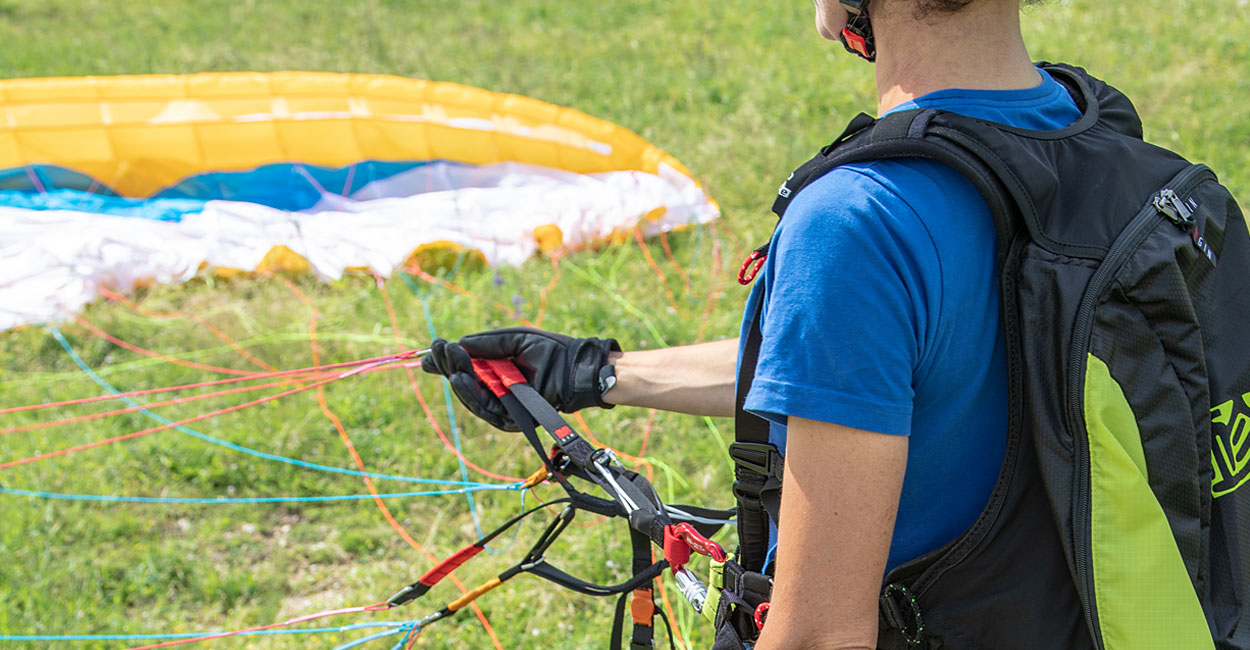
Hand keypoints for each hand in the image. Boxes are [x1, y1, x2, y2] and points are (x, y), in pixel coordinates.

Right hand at [421, 327, 619, 430]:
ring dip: (456, 378)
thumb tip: (459, 343)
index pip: (466, 367)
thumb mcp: (515, 340)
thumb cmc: (551, 351)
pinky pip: (484, 407)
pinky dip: (470, 393)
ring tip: (445, 361)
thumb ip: (488, 344)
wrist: (576, 368)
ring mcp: (502, 405)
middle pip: (464, 381)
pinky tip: (460, 377)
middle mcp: (496, 388)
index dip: (449, 360)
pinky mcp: (509, 418)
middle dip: (449, 365)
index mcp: (496, 369)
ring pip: (470, 395)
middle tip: (436, 348)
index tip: (433, 348)